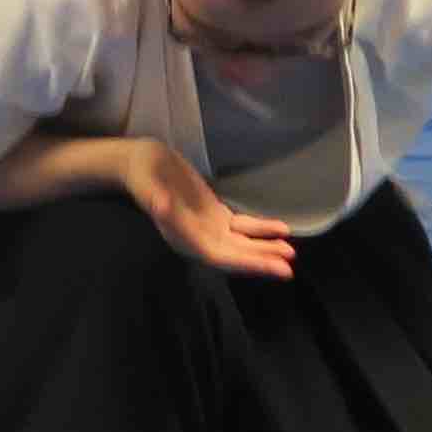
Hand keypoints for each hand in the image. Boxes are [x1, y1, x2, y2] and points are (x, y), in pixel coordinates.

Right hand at [120, 140, 295, 277]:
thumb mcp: (146, 182)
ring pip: (241, 243)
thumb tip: (162, 206)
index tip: (270, 267)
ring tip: (290, 252)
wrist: (141, 162)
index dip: (245, 263)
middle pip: (234, 255)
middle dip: (260, 261)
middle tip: (288, 269)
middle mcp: (196, 238)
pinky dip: (261, 230)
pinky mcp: (214, 214)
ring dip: (264, 248)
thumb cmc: (141, 173)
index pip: (218, 256)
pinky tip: (281, 230)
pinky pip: (242, 227)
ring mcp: (208, 227)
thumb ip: (154, 197)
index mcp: (181, 237)